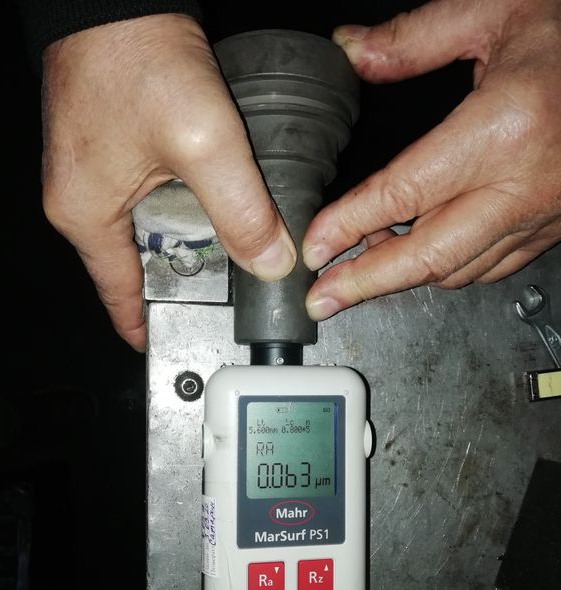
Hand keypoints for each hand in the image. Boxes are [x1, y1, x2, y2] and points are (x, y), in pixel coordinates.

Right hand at [41, 14, 295, 350]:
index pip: (119, 297)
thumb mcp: (203, 145)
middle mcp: (79, 202)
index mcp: (86, 217)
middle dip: (182, 281)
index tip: (178, 343)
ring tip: (226, 246)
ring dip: (184, 243)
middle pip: (136, 267)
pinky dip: (177, 209)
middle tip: (227, 290)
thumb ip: (241, 210)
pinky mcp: (108, 149)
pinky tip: (209, 201)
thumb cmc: (135, 57)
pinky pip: (144, 200)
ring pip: (144, 233)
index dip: (150, 327)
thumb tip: (270, 261)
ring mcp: (91, 174)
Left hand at [303, 0, 560, 320]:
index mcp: (504, 127)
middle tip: (323, 299)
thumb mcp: (496, 11)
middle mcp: (524, 184)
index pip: (405, 192)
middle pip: (430, 256)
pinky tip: (420, 253)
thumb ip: (417, 38)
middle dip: (366, 282)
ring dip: (405, 273)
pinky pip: (492, 267)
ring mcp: (544, 214)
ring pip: (460, 270)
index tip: (315, 247)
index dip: (350, 224)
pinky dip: (448, 268)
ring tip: (363, 262)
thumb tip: (353, 49)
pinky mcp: (553, 226)